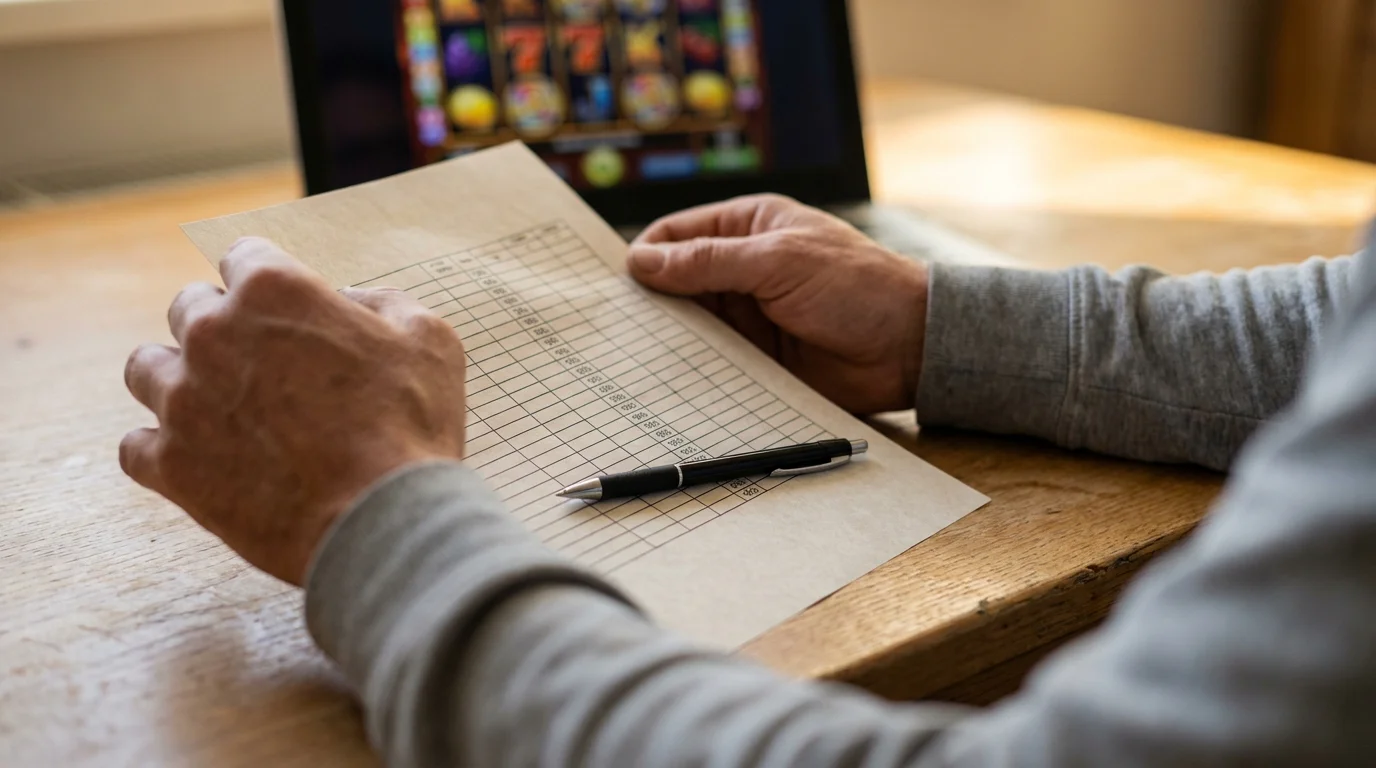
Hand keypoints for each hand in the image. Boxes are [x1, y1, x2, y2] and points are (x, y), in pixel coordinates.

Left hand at [120, 238, 467, 584]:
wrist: (383, 520)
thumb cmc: (411, 427)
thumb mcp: (429, 340)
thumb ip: (383, 303)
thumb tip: (349, 301)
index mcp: (274, 291)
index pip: (243, 256)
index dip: (267, 280)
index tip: (280, 306)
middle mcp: (213, 334)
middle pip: (187, 307)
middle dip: (221, 327)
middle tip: (260, 363)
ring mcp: (182, 400)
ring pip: (145, 369)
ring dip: (177, 379)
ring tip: (215, 406)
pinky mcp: (170, 464)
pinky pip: (136, 446)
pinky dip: (163, 449)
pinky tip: (198, 458)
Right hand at [629, 195, 928, 413]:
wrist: (908, 346)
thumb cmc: (857, 286)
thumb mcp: (779, 262)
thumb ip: (709, 262)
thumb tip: (642, 261)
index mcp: (749, 227)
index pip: (679, 234)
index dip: (645, 255)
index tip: (615, 284)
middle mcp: (743, 269)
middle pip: (676, 281)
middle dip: (649, 301)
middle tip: (614, 326)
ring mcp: (749, 314)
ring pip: (690, 324)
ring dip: (668, 337)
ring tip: (632, 355)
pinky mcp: (756, 356)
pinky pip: (712, 361)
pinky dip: (690, 368)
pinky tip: (667, 378)